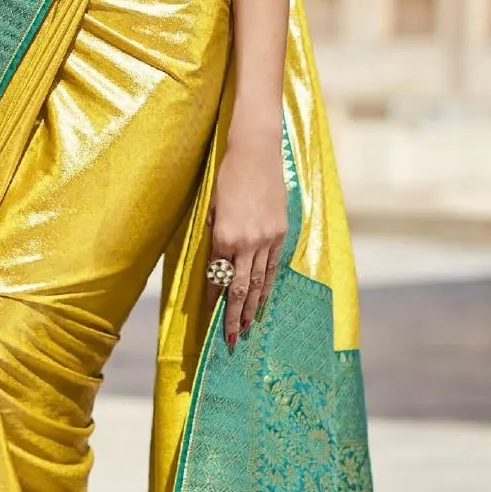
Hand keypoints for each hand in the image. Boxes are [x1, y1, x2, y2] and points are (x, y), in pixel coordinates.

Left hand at [209, 123, 285, 346]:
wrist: (255, 152)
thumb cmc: (226, 176)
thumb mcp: (211, 207)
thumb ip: (213, 238)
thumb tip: (213, 265)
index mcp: (223, 237)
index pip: (217, 278)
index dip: (214, 302)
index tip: (210, 321)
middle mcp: (246, 243)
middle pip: (239, 289)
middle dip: (234, 317)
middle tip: (231, 339)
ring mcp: (267, 239)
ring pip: (259, 282)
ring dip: (253, 308)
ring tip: (247, 328)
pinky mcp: (280, 233)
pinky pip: (272, 267)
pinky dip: (267, 286)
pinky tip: (263, 301)